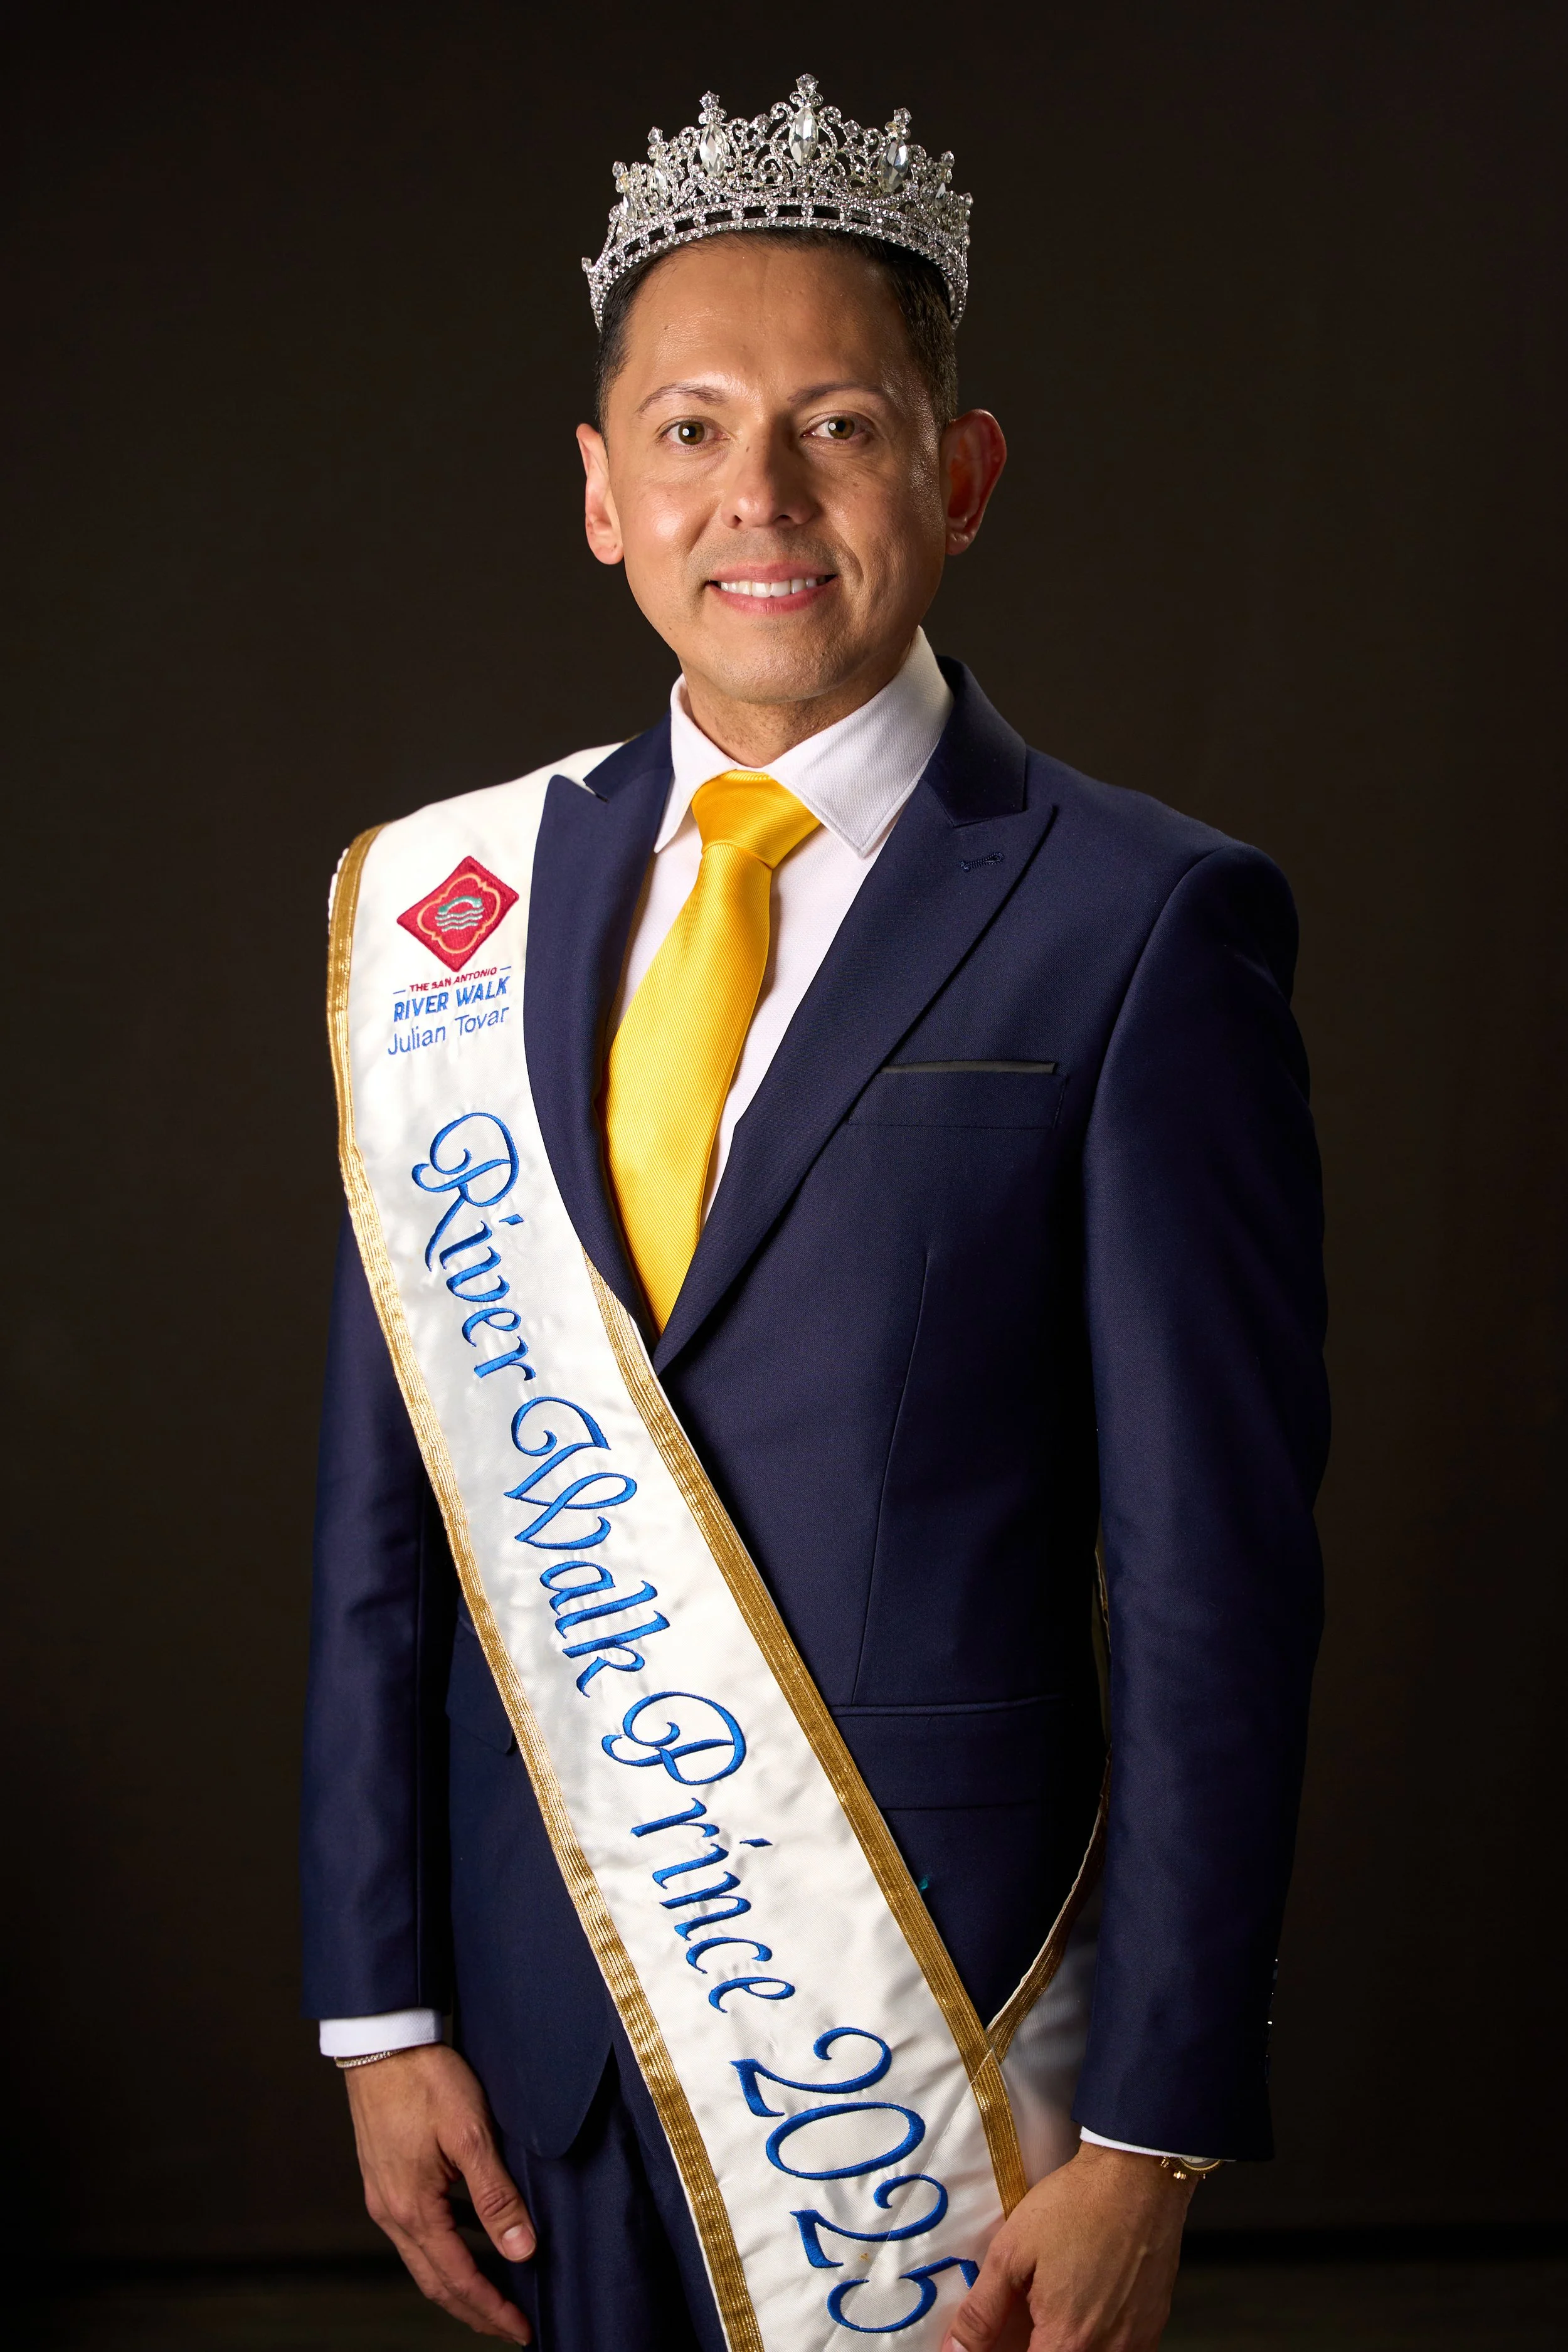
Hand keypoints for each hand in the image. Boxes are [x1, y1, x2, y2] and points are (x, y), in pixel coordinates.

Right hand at [345, 2044, 534, 2342]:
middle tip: (510, 2327)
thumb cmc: (425, 2078)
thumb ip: (495, 2195)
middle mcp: (392, 2212)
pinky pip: (417, 2232)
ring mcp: (384, 2197)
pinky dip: (445, 2249)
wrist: (381, 2041)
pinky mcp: (386, 2179)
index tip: (521, 2330)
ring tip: (494, 2294)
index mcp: (413, 2208)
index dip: (491, 2309)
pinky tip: (469, 2238)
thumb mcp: (470, 2133)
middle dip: (474, 2310)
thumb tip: (521, 2250)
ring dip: (458, 2283)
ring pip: (424, 2260)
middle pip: (436, 2281)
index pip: (458, 2278)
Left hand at [943, 2142, 1194, 2351]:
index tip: (997, 2341)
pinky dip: (1098, 2341)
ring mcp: (1135, 2342)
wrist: (1138, 2177)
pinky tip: (1088, 2309)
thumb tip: (957, 2349)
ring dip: (1067, 2344)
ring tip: (1057, 2310)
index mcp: (1066, 2339)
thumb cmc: (1076, 2206)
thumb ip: (983, 2309)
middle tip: (1028, 2317)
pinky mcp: (1153, 2327)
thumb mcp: (1012, 2251)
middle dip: (1038, 2346)